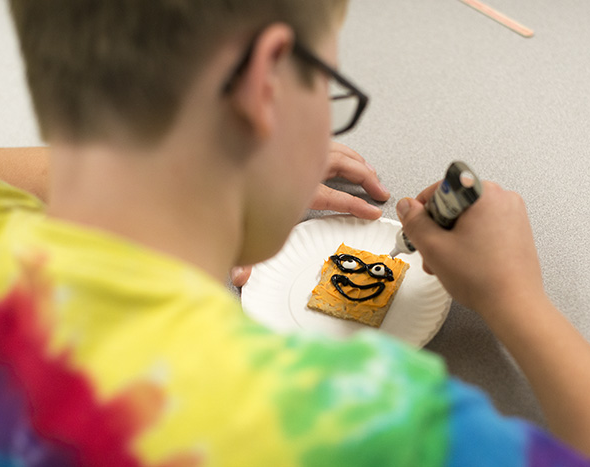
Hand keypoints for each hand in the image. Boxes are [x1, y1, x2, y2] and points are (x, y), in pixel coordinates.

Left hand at [231, 142, 389, 286]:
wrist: (207, 168)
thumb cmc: (223, 195)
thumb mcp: (235, 233)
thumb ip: (240, 260)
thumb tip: (242, 279)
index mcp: (291, 189)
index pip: (332, 196)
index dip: (356, 204)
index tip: (374, 211)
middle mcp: (294, 166)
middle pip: (341, 164)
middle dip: (366, 176)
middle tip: (382, 191)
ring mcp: (293, 152)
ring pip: (334, 147)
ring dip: (356, 159)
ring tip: (370, 172)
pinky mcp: (289, 143)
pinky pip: (322, 140)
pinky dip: (339, 147)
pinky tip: (342, 155)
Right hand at [396, 181, 545, 317]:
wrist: (514, 306)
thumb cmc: (484, 279)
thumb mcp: (434, 247)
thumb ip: (414, 222)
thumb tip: (407, 207)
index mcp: (483, 194)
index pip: (440, 188)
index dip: (422, 210)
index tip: (418, 227)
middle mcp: (502, 198)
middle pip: (454, 203)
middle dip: (438, 227)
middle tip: (434, 249)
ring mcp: (513, 214)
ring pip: (468, 217)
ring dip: (452, 236)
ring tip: (450, 260)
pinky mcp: (517, 230)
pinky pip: (483, 226)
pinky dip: (470, 240)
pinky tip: (465, 261)